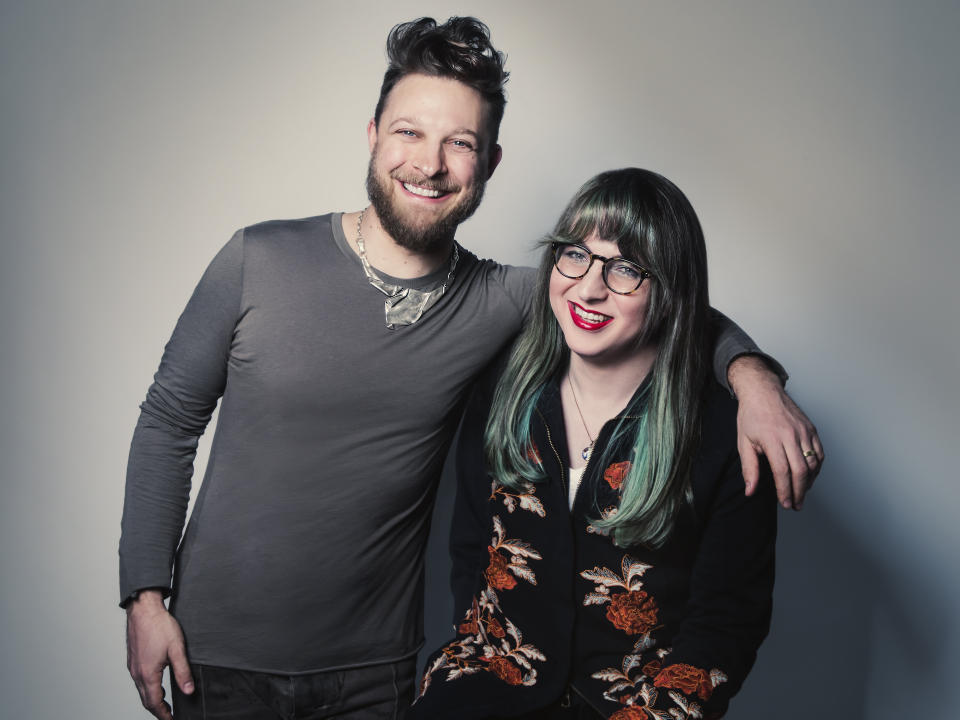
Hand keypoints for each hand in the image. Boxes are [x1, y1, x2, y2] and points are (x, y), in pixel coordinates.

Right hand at [126, 590, 193, 718]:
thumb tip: (188, 690)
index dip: (164, 714)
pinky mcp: (133, 660)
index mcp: (147, 674)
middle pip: (146, 700)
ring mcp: (133, 667)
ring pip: (141, 691)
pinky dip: (147, 689)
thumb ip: (183, 672)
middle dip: (158, 710)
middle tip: (169, 715)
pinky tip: (155, 684)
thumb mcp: (177, 649)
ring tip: (164, 703)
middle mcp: (137, 673)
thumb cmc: (159, 626)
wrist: (143, 609)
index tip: (172, 719)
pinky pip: (138, 681)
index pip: (154, 703)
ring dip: (152, 699)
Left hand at [728, 355, 823, 508]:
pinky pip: (819, 453)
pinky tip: (809, 477)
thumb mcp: (743, 442)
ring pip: (813, 463)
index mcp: (772, 438)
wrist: (763, 391)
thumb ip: (749, 468)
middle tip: (795, 505)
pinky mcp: (811, 429)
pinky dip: (816, 468)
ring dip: (809, 482)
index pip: (782, 471)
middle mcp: (791, 435)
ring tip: (801, 493)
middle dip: (799, 492)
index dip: (785, 490)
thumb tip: (750, 491)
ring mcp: (804, 431)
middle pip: (801, 470)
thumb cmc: (751, 415)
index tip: (785, 503)